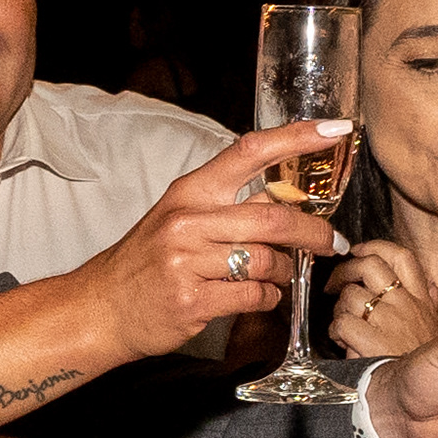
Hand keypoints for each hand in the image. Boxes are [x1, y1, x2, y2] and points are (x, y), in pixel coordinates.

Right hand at [81, 122, 346, 360]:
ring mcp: (188, 262)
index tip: (334, 130)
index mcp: (191, 191)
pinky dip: (268, 298)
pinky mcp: (192, 300)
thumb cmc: (149, 261)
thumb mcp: (180, 218)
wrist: (103, 307)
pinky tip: (259, 297)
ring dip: (286, 272)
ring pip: (268, 262)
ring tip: (280, 276)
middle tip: (332, 242)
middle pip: (274, 219)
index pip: (250, 151)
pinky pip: (254, 296)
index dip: (296, 138)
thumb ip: (229, 205)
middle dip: (314, 232)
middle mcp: (189, 221)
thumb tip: (289, 200)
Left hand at [324, 240, 437, 361]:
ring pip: (350, 296)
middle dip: (344, 270)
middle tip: (334, 283)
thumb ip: (430, 302)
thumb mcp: (436, 328)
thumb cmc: (427, 362)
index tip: (359, 251)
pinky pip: (343, 323)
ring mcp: (388, 321)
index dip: (374, 247)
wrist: (429, 395)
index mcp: (420, 298)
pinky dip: (336, 330)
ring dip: (339, 309)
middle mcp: (405, 304)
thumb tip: (430, 285)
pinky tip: (342, 340)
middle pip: (369, 266)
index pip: (400, 256)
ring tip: (344, 324)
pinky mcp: (372, 341)